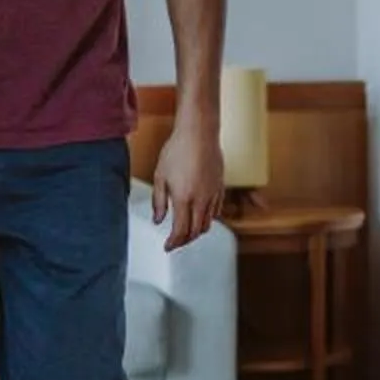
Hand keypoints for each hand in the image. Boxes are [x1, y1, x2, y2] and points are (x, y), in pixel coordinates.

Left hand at [151, 117, 224, 251]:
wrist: (199, 133)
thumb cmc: (177, 151)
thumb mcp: (160, 176)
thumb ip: (159, 201)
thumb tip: (158, 220)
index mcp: (184, 199)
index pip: (180, 231)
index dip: (173, 243)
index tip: (167, 247)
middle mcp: (201, 200)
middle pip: (196, 232)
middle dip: (185, 241)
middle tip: (175, 242)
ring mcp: (213, 195)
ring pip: (208, 223)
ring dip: (197, 232)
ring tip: (187, 232)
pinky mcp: (220, 188)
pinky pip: (216, 211)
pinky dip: (208, 219)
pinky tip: (200, 216)